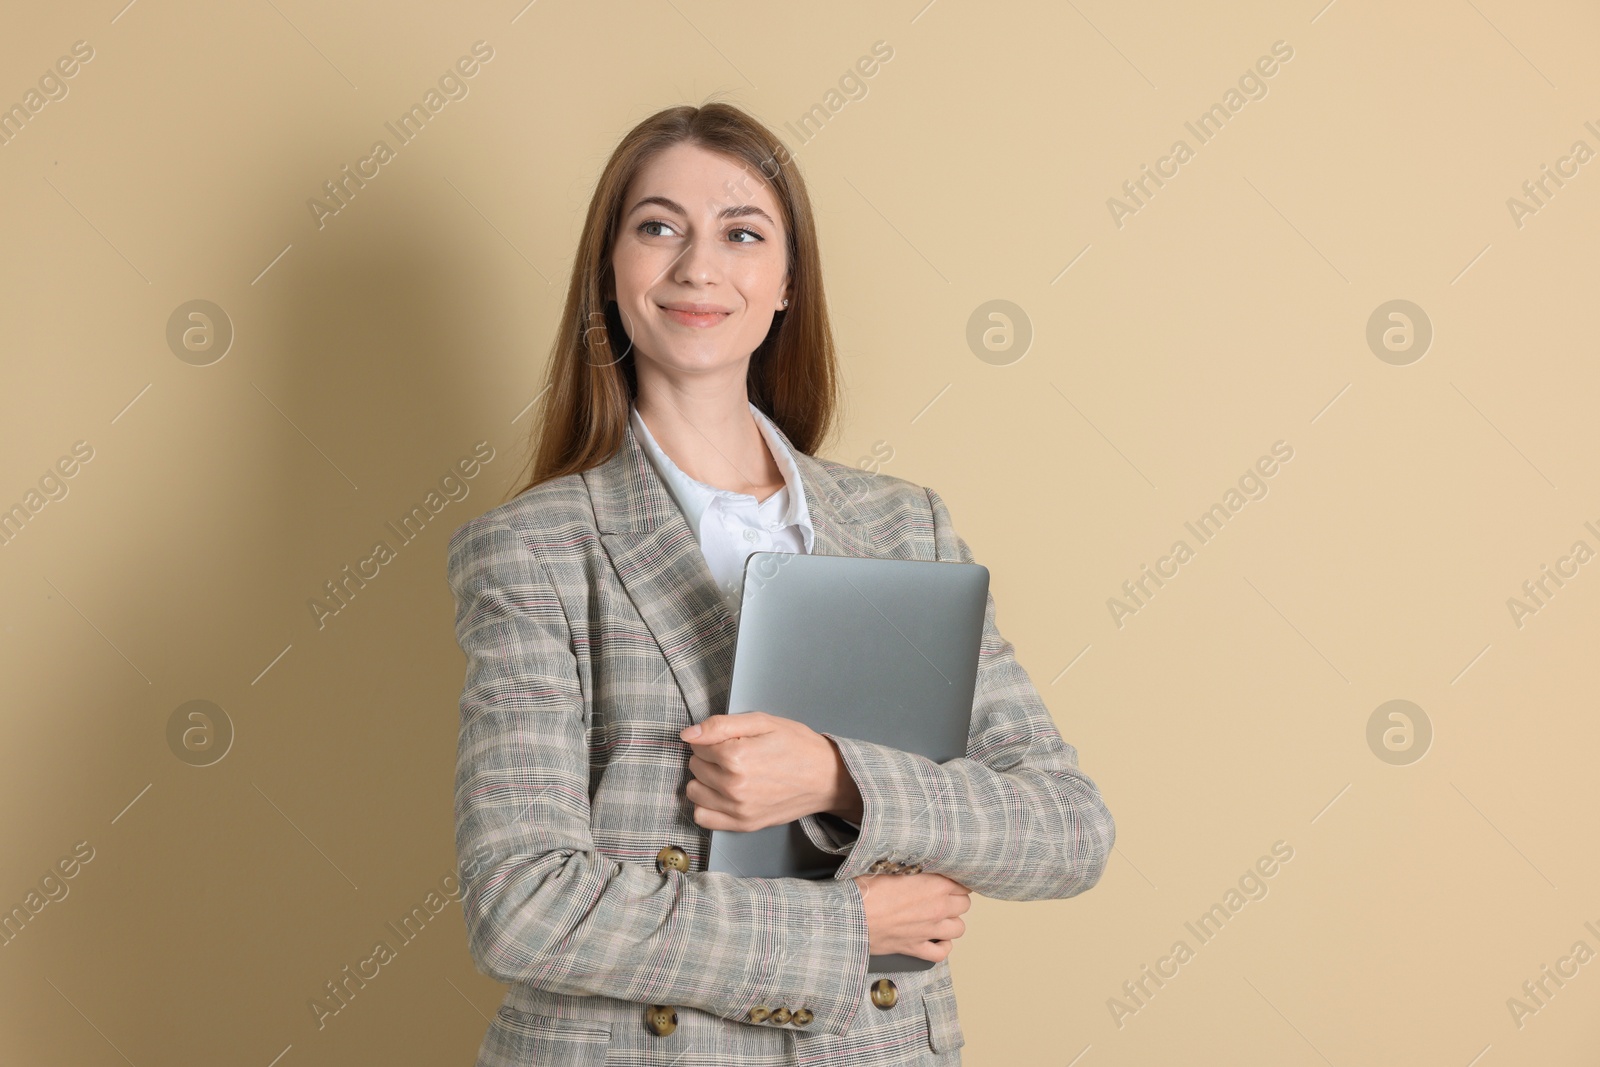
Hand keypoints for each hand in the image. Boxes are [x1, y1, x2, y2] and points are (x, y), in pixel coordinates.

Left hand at [678, 712, 860, 831]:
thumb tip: (688, 734)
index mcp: (736, 757)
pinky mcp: (743, 825)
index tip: (732, 739)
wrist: (827, 778)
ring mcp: (738, 810)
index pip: (697, 744)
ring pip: (694, 791)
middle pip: (695, 766)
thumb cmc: (797, 746)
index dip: (712, 738)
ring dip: (705, 780)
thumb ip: (720, 725)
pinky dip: (707, 804)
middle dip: (709, 757)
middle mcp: (733, 787)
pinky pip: (703, 817)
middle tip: (735, 754)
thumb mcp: (762, 722)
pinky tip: (722, 794)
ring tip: (728, 774)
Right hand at [852, 872, 970, 961]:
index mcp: (935, 884)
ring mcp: (929, 930)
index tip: (946, 879)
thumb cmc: (865, 889)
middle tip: (942, 896)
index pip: (963, 883)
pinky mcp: (916, 948)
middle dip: (956, 899)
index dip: (954, 880)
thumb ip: (910, 864)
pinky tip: (935, 939)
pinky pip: (941, 952)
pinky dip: (942, 947)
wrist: (850, 916)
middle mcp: (937, 908)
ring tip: (940, 917)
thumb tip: (915, 858)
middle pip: (964, 904)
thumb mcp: (889, 865)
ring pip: (959, 928)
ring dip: (952, 922)